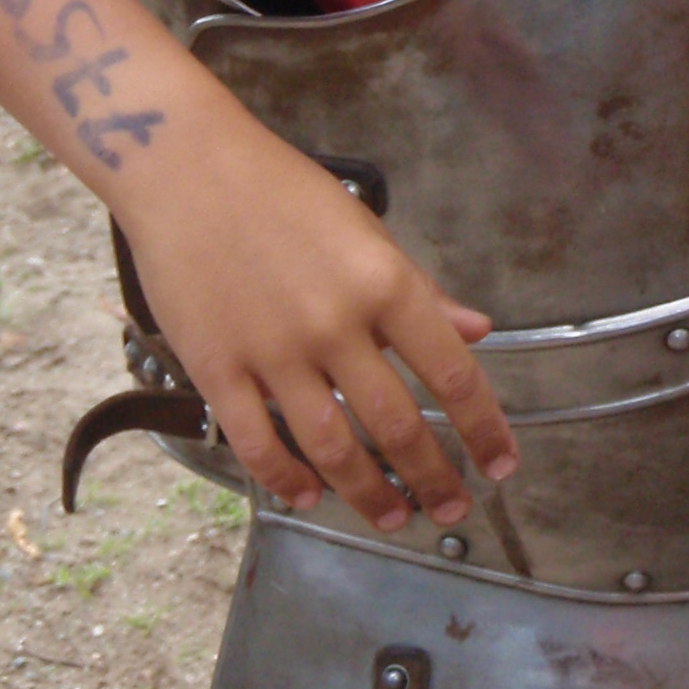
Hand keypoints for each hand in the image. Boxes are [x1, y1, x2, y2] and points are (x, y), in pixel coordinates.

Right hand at [118, 127, 518, 534]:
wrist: (187, 169)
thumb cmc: (282, 192)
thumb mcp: (366, 230)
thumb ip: (420, 290)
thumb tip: (476, 330)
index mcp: (383, 284)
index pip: (451, 372)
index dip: (484, 428)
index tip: (502, 465)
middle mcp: (335, 324)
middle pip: (396, 425)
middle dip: (433, 479)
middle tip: (452, 510)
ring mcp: (273, 351)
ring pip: (331, 448)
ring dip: (368, 495)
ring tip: (393, 519)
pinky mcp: (216, 369)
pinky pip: (257, 444)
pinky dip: (286, 480)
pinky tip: (308, 496)